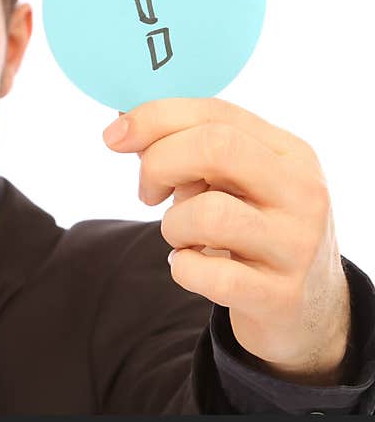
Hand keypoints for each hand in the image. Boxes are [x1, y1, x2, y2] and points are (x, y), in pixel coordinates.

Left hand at [102, 97, 350, 385]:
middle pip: (215, 147)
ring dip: (172, 226)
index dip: (154, 118)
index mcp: (289, 153)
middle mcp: (302, 193)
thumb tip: (123, 122)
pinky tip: (192, 266)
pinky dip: (182, 268)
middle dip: (159, 165)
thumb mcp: (233, 181)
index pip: (216, 114)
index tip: (114, 136)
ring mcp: (296, 246)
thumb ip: (187, 148)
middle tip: (148, 193)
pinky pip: (206, 274)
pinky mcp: (280, 296)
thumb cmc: (251, 228)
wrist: (307, 307)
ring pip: (207, 214)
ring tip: (182, 236)